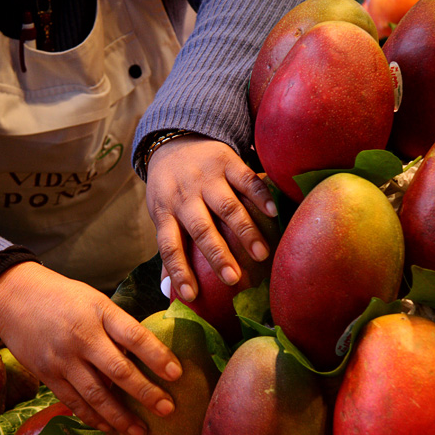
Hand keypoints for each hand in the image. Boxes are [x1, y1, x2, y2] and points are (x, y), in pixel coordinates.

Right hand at [0, 262, 182, 434]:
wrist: (14, 297)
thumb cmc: (64, 297)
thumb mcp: (95, 301)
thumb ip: (118, 326)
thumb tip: (149, 355)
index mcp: (99, 312)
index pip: (134, 336)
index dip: (158, 356)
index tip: (177, 373)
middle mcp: (81, 337)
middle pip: (118, 370)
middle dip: (146, 393)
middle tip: (168, 409)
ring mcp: (62, 359)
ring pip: (96, 394)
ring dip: (121, 416)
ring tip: (141, 431)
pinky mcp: (47, 375)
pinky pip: (73, 402)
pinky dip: (93, 418)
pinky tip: (110, 428)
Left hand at [146, 134, 276, 301]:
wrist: (177, 139)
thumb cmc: (171, 188)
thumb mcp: (161, 213)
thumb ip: (169, 248)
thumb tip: (167, 292)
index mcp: (164, 211)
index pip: (168, 246)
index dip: (178, 271)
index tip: (191, 296)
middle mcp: (184, 195)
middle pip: (200, 228)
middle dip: (217, 255)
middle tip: (233, 279)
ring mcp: (206, 177)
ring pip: (226, 206)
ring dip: (245, 231)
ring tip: (261, 255)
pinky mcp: (226, 161)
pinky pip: (246, 179)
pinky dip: (260, 195)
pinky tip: (274, 213)